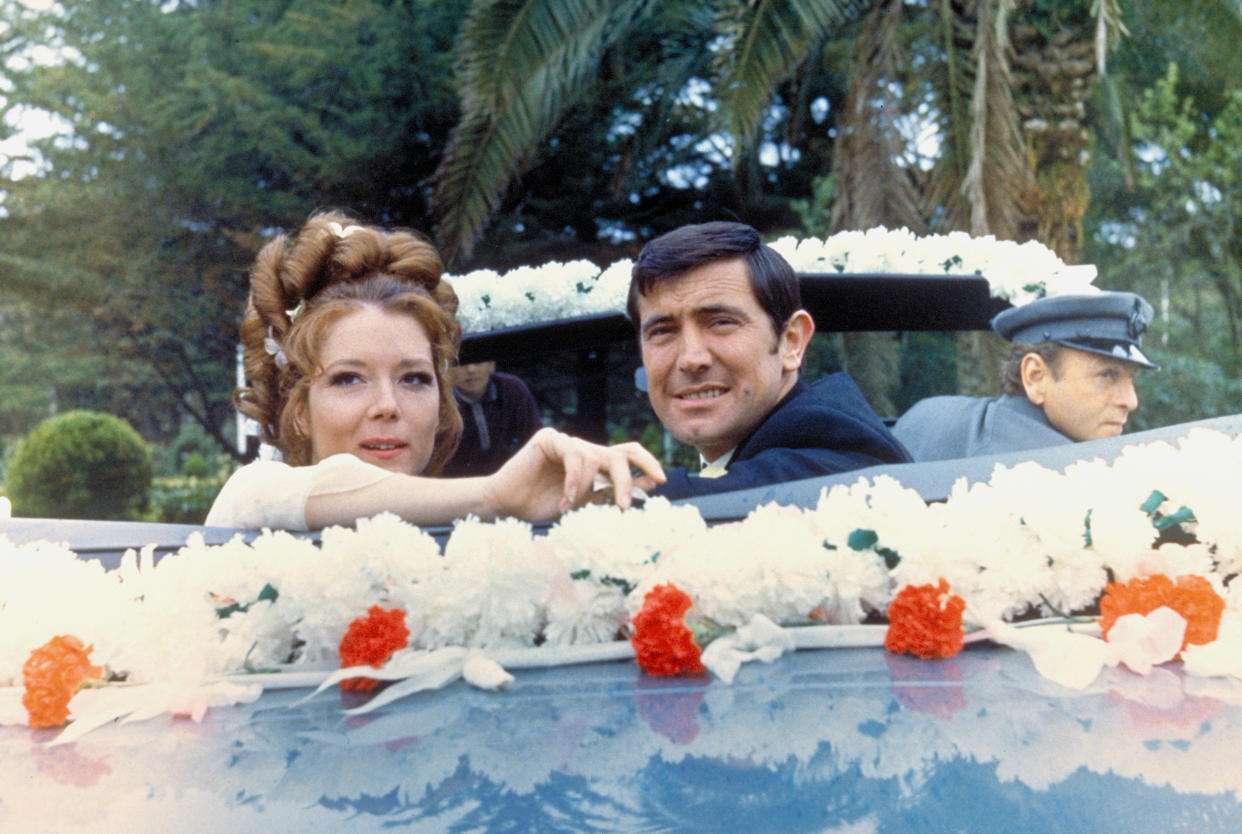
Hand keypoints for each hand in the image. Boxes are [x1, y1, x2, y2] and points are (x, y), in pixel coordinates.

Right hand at [485, 428, 665, 520]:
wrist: (506, 506)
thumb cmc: (542, 506)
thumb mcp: (584, 505)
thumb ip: (610, 493)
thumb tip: (649, 484)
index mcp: (595, 463)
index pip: (629, 454)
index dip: (647, 463)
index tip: (661, 481)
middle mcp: (585, 450)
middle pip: (619, 454)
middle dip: (626, 480)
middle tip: (625, 505)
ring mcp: (568, 442)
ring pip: (596, 457)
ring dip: (586, 488)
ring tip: (570, 506)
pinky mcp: (550, 438)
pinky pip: (574, 455)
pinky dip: (574, 480)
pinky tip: (564, 499)